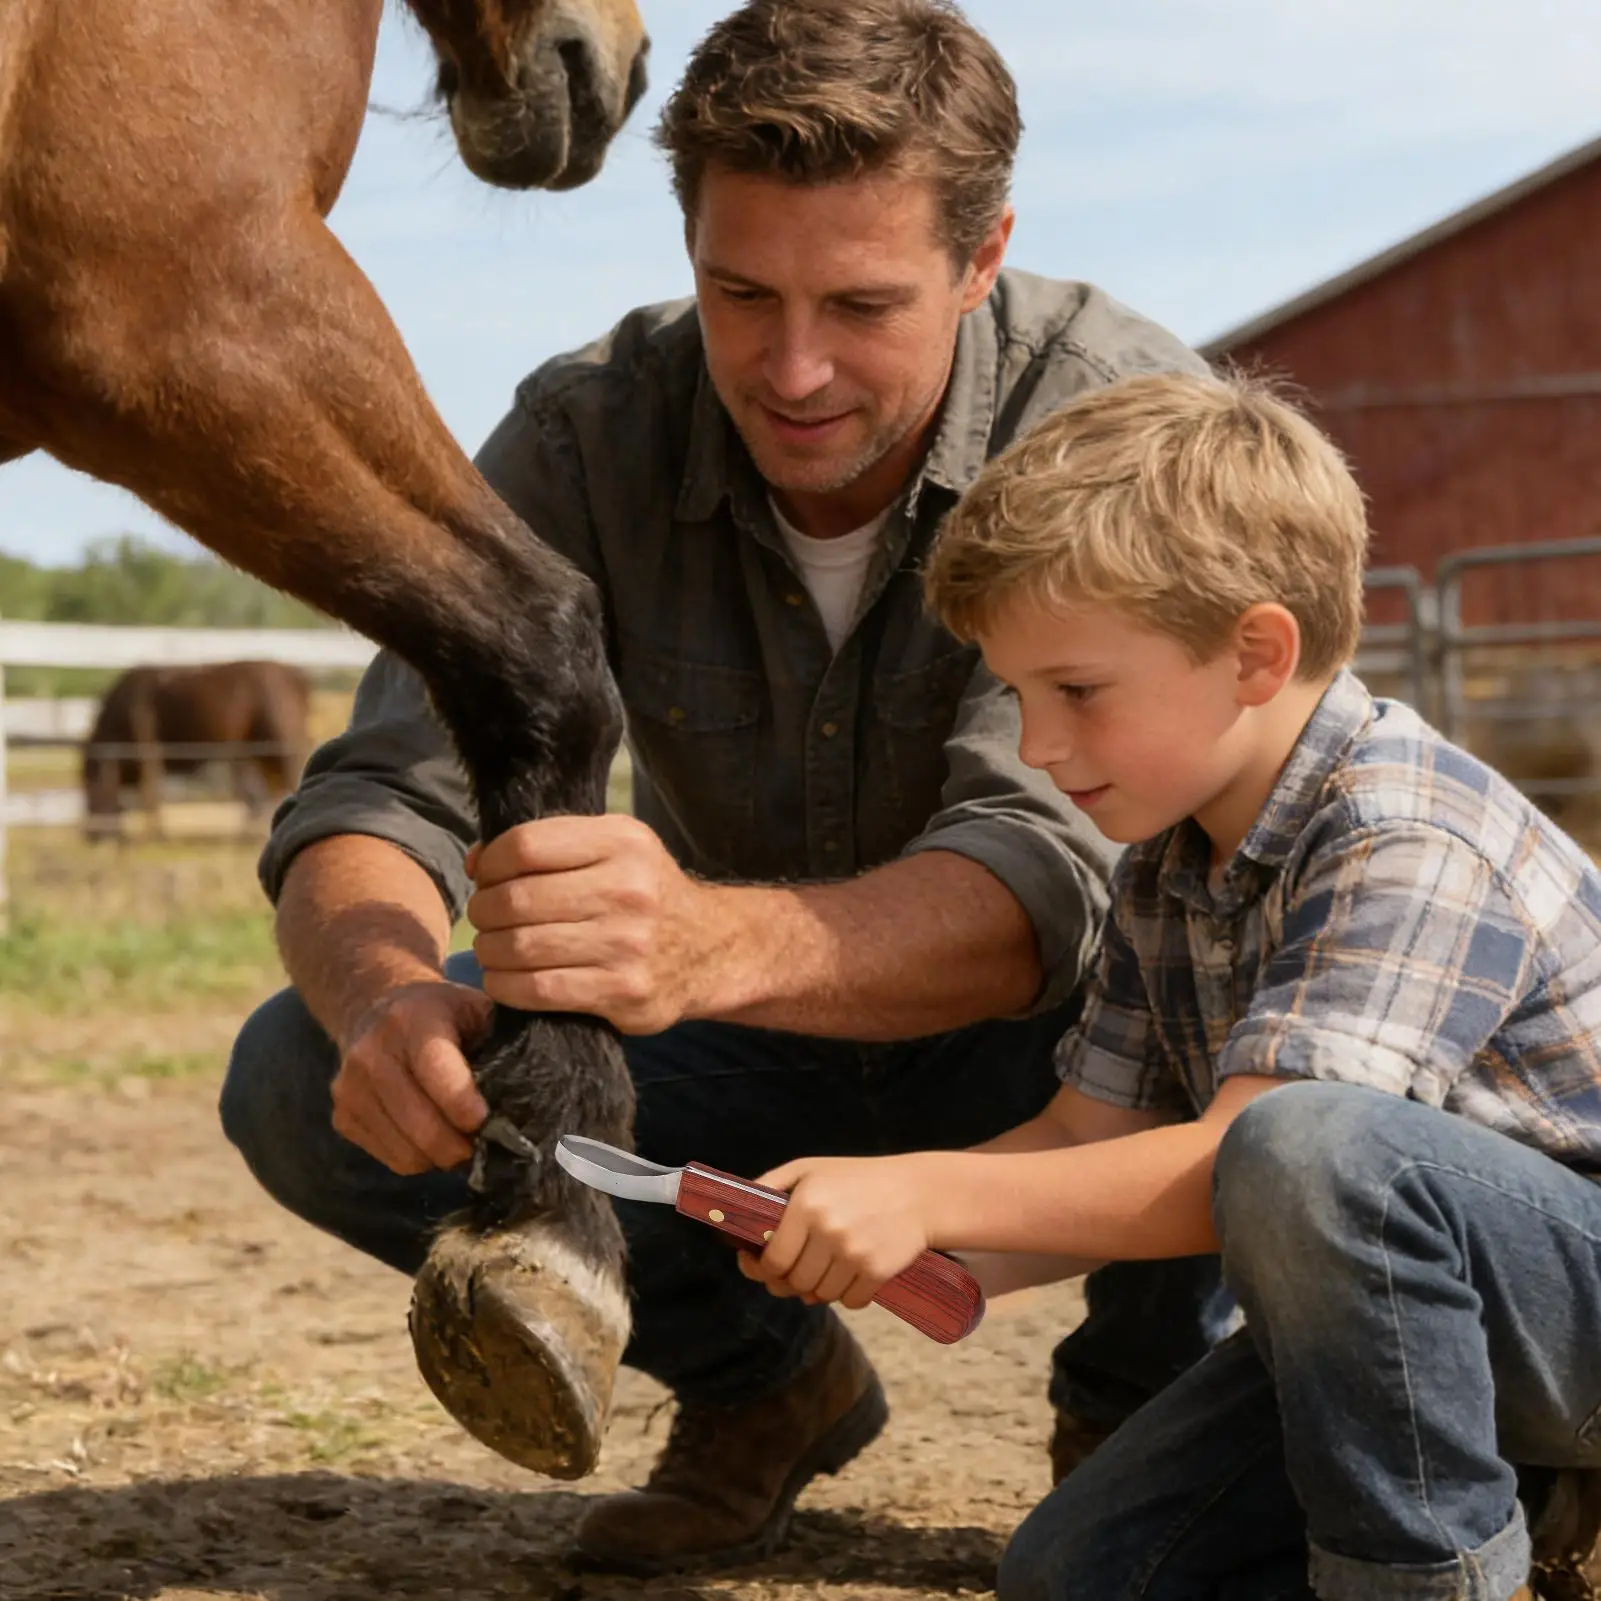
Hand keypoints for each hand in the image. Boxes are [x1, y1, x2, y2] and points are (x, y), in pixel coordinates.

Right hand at [330, 980, 491, 1174]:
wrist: (374, 1008)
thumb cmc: (442, 1012)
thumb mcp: (474, 1008)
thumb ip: (498, 1042)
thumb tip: (528, 1097)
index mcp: (412, 1020)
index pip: (435, 1071)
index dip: (463, 1104)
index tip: (486, 1121)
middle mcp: (371, 1053)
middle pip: (420, 1124)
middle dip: (459, 1146)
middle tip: (484, 1143)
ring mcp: (349, 1089)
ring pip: (406, 1152)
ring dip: (440, 1157)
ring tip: (460, 1140)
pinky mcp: (341, 1116)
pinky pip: (390, 1158)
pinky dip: (418, 1157)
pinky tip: (431, 1135)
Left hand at [466, 814, 717, 1033]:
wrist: (711, 949)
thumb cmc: (645, 893)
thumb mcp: (614, 848)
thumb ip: (550, 845)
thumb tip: (476, 862)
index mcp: (623, 843)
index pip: (526, 846)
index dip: (491, 864)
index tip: (486, 877)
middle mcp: (628, 890)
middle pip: (516, 899)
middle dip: (484, 911)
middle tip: (486, 918)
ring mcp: (627, 945)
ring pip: (519, 947)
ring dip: (489, 950)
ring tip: (495, 948)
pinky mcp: (623, 992)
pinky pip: (538, 990)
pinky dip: (505, 985)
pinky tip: (507, 978)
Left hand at [737, 1154, 936, 1309]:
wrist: (918, 1192)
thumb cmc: (856, 1179)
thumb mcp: (809, 1169)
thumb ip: (769, 1186)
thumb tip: (734, 1213)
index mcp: (806, 1204)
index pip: (772, 1261)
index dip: (762, 1270)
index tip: (764, 1267)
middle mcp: (828, 1230)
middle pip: (794, 1283)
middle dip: (790, 1282)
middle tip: (797, 1271)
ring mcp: (854, 1253)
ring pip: (820, 1296)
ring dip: (819, 1289)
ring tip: (827, 1268)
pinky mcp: (878, 1271)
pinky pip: (850, 1303)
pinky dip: (848, 1295)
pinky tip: (853, 1273)